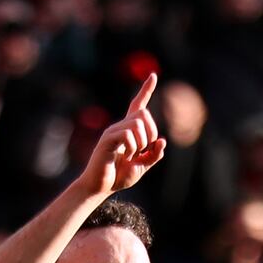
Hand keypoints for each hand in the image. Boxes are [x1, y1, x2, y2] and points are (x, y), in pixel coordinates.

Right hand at [78, 73, 165, 196]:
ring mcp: (112, 132)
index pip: (138, 105)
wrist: (100, 187)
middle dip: (151, 132)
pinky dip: (133, 146)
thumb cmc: (118, 176)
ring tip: (134, 155)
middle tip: (145, 150)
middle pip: (143, 113)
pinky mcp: (107, 140)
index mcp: (128, 130)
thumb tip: (162, 141)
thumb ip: (153, 155)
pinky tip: (128, 156)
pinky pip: (127, 134)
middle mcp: (120, 127)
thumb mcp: (142, 167)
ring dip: (142, 141)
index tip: (153, 76)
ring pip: (137, 123)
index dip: (146, 91)